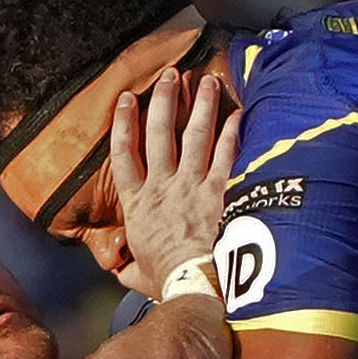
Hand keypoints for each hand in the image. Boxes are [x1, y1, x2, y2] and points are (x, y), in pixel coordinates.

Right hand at [102, 67, 240, 294]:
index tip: (126, 98)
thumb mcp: (136, 275)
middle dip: (164, 100)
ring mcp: (190, 187)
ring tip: (204, 80)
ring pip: (193, 136)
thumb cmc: (164, 281)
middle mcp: (161, 187)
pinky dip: (231, 134)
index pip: (124, 154)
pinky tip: (237, 114)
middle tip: (169, 74)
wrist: (190, 284)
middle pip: (159, 134)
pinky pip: (225, 157)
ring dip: (198, 105)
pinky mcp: (217, 193)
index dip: (124, 123)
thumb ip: (127, 268)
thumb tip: (120, 272)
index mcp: (136, 203)